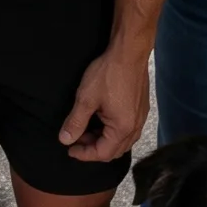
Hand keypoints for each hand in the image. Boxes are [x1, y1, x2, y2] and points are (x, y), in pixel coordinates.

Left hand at [58, 41, 149, 162]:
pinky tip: (101, 120)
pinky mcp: (141, 109)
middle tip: (76, 138)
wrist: (129, 52)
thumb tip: (65, 140)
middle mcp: (135, 127)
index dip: (84, 154)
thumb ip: (75, 122)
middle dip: (93, 148)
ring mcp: (140, 118)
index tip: (70, 149)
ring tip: (86, 128)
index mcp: (122, 128)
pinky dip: (112, 131)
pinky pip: (127, 130)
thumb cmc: (108, 74)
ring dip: (103, 140)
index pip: (102, 153)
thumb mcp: (86, 98)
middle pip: (114, 151)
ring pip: (121, 141)